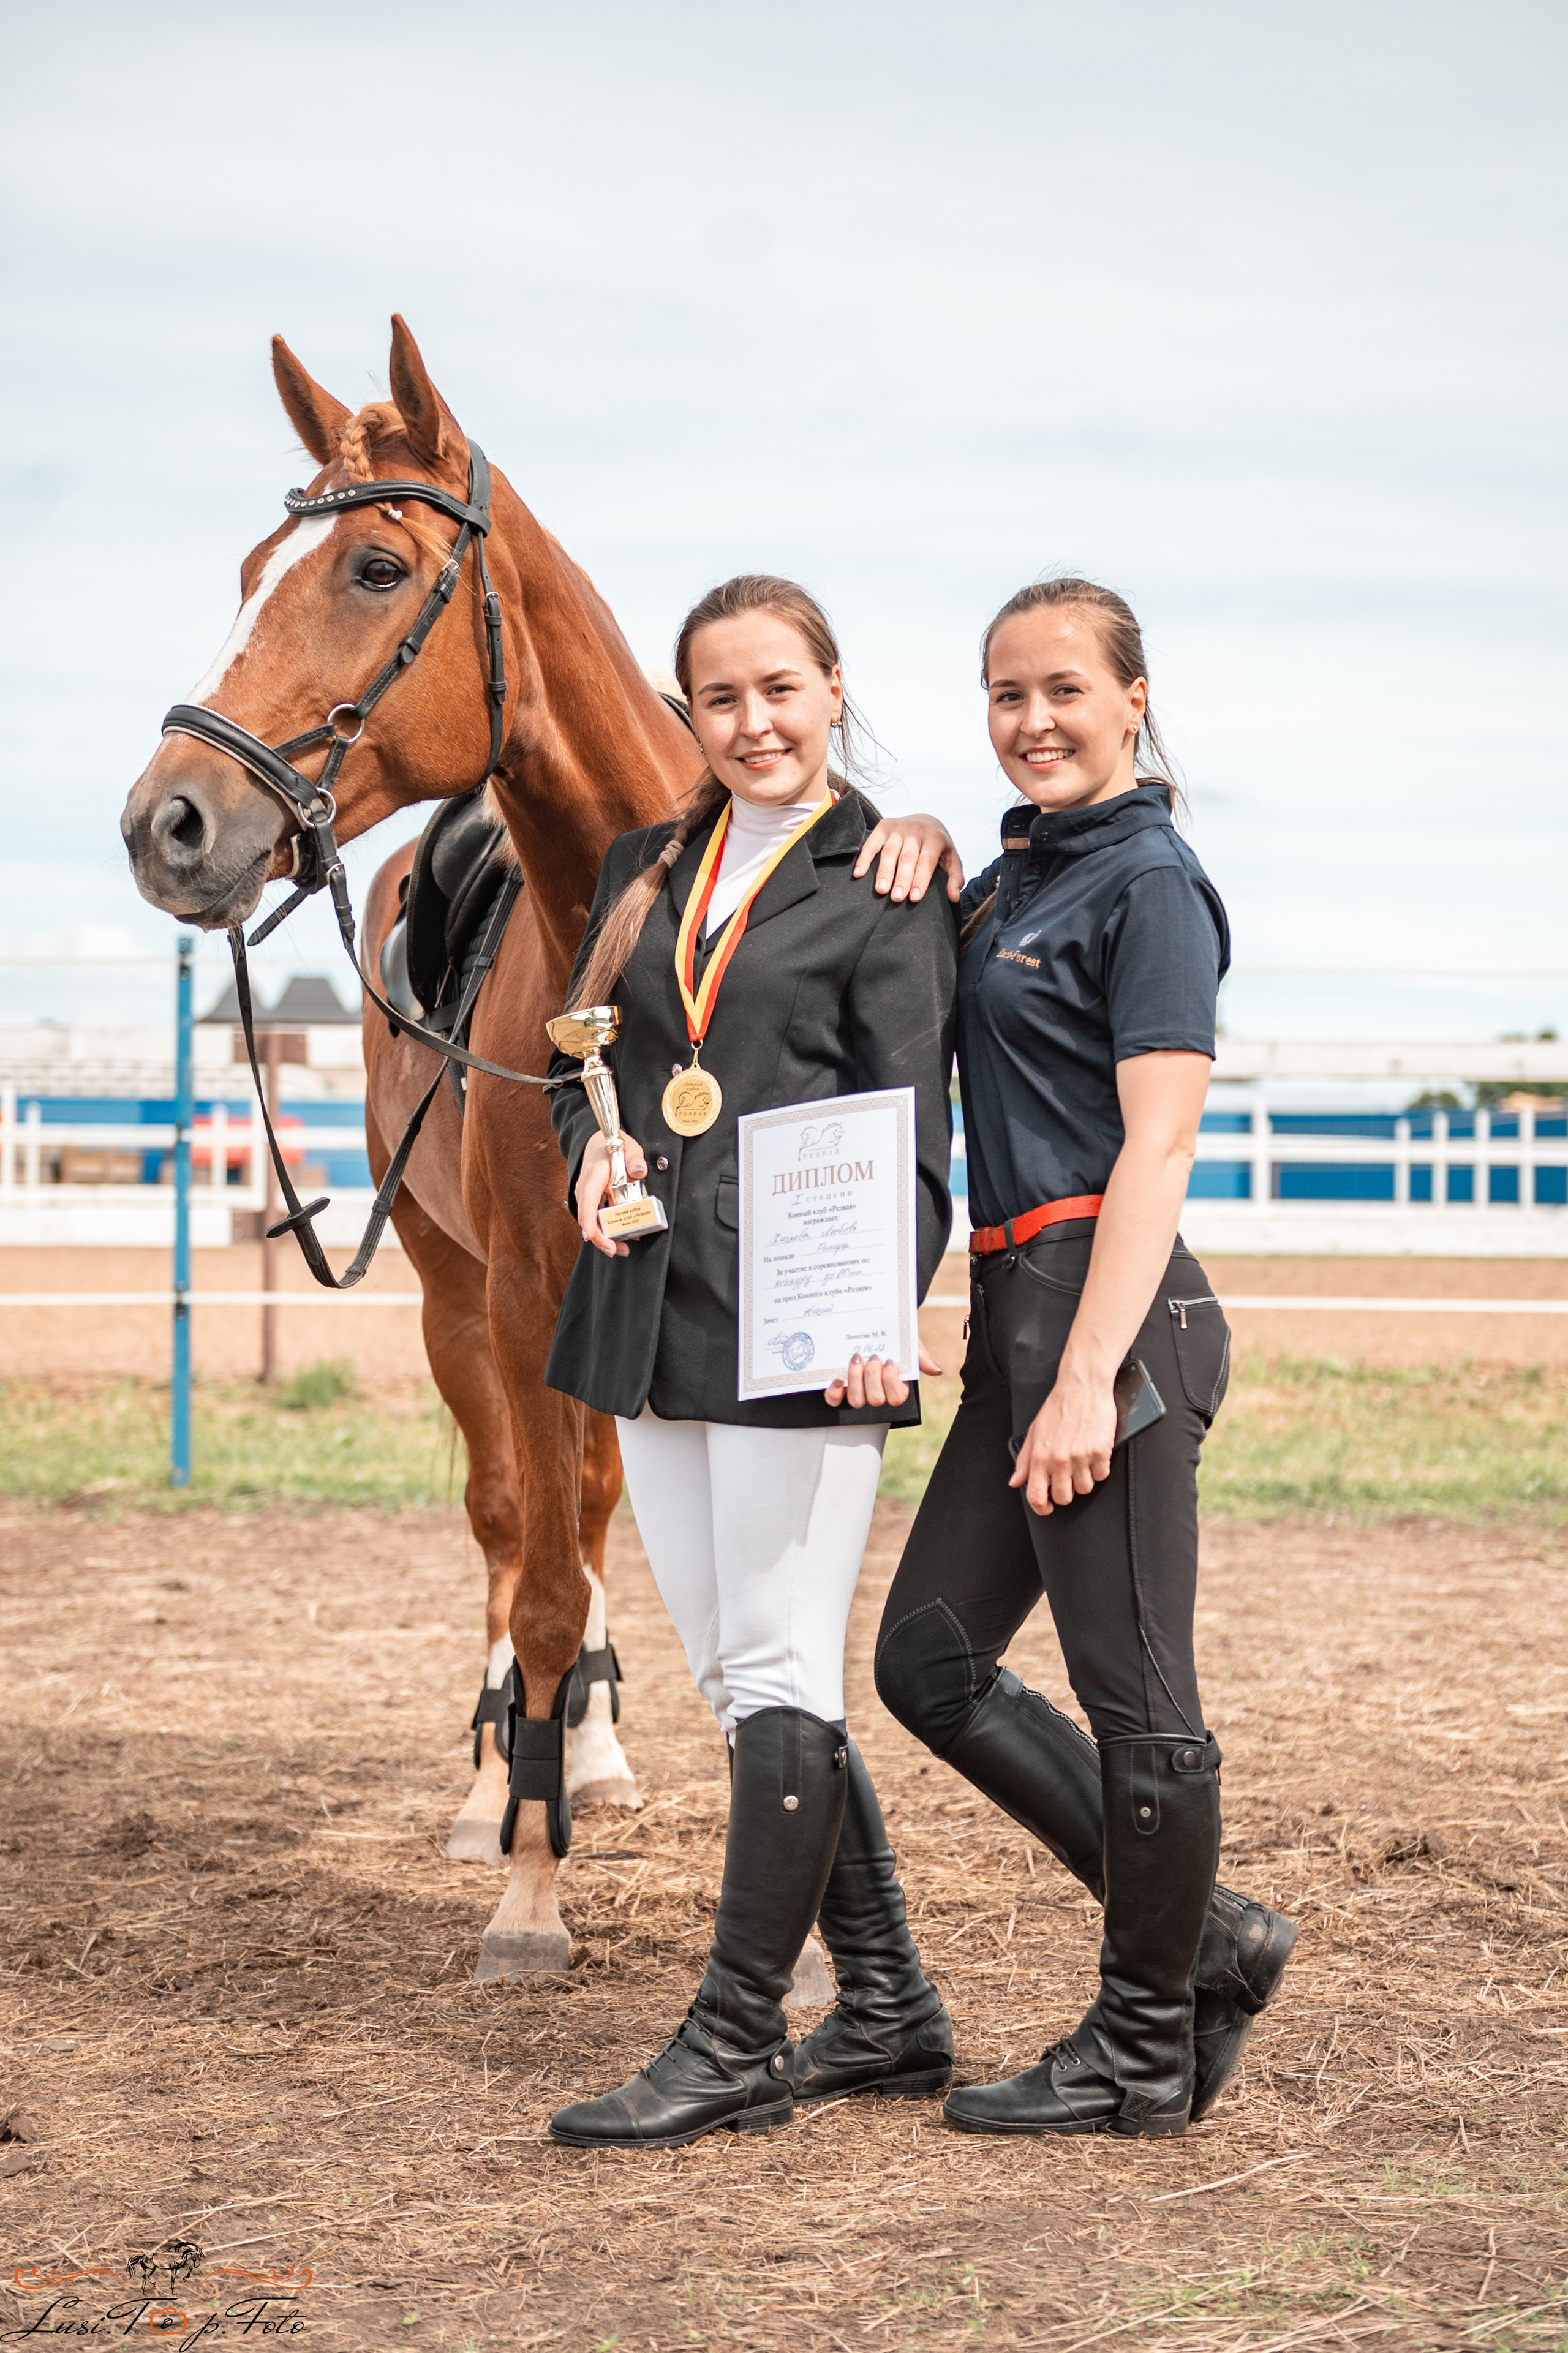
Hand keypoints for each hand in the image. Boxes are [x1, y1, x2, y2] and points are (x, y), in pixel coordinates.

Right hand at [575, 1130, 647, 1258]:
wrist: (597, 1141)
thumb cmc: (612, 1145)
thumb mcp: (629, 1147)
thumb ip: (635, 1158)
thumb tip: (639, 1172)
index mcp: (593, 1176)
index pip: (587, 1201)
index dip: (588, 1220)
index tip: (590, 1235)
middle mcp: (585, 1188)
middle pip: (587, 1218)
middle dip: (600, 1238)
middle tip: (617, 1250)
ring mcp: (586, 1196)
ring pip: (590, 1221)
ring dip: (603, 1237)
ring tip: (622, 1249)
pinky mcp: (590, 1201)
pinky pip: (594, 1218)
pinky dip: (605, 1230)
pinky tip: (620, 1237)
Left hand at [825, 1341, 941, 1409]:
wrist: (874, 1323)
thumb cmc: (894, 1336)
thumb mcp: (909, 1342)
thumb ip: (921, 1356)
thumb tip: (936, 1371)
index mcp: (896, 1386)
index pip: (897, 1397)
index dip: (892, 1382)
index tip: (890, 1362)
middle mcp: (877, 1392)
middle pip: (876, 1399)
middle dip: (873, 1377)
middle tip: (873, 1357)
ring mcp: (857, 1391)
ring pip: (857, 1401)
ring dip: (856, 1380)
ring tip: (857, 1359)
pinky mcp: (839, 1388)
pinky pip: (834, 1401)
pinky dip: (835, 1392)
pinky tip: (838, 1378)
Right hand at [853, 814, 964, 903]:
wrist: (926, 821)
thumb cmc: (938, 848)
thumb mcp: (951, 859)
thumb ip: (955, 877)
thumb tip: (954, 897)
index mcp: (934, 837)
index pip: (926, 860)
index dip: (920, 879)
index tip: (914, 898)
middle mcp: (916, 829)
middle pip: (908, 856)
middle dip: (902, 878)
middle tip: (897, 898)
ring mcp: (898, 827)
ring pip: (890, 851)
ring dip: (884, 870)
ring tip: (881, 890)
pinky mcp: (883, 826)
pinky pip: (871, 843)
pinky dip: (864, 858)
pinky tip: (859, 873)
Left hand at [1010, 1367, 1115, 1514]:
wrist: (1082, 1386)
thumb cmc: (1058, 1408)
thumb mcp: (1034, 1432)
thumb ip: (1024, 1460)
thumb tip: (1016, 1482)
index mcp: (1040, 1456)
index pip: (1036, 1496)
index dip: (1042, 1508)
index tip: (1047, 1507)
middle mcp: (1059, 1459)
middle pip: (1064, 1498)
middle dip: (1067, 1492)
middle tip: (1069, 1478)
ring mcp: (1081, 1457)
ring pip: (1085, 1488)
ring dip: (1085, 1479)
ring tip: (1082, 1460)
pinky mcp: (1101, 1451)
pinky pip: (1102, 1475)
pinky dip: (1100, 1468)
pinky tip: (1094, 1453)